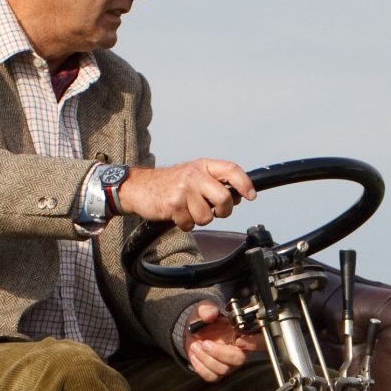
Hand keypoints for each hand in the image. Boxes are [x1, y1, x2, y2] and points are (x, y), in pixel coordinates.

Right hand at [120, 157, 254, 230]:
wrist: (139, 187)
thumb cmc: (170, 183)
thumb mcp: (195, 175)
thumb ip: (216, 183)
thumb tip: (240, 196)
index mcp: (203, 166)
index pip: (231, 170)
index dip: (245, 183)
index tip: (251, 195)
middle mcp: (194, 175)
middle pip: (224, 198)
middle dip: (223, 211)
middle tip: (214, 211)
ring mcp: (184, 189)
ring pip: (207, 216)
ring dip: (199, 219)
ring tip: (188, 210)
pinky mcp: (173, 204)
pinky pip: (190, 224)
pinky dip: (185, 224)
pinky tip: (177, 214)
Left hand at [180, 300, 261, 381]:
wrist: (193, 331)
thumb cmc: (204, 320)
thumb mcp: (205, 308)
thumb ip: (207, 309)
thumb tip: (210, 313)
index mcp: (243, 333)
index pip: (259, 341)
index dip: (253, 343)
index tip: (239, 340)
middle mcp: (239, 350)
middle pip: (238, 359)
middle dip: (219, 353)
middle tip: (205, 343)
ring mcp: (229, 363)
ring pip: (223, 369)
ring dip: (206, 359)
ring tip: (195, 346)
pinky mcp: (217, 372)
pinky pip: (212, 376)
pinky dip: (200, 367)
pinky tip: (195, 355)